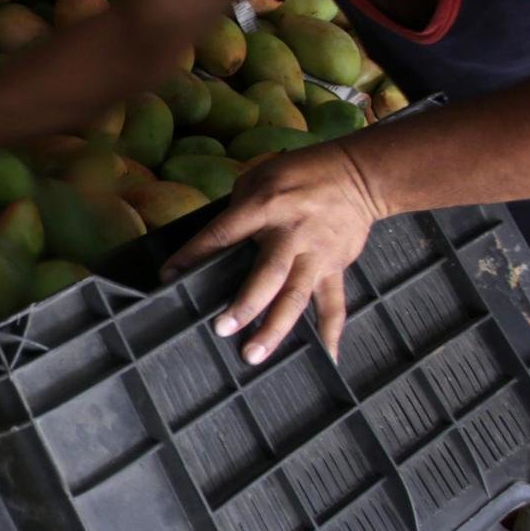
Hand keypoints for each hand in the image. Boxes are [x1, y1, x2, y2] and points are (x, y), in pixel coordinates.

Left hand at [162, 143, 385, 364]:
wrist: (359, 173)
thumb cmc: (301, 173)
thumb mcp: (260, 176)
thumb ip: (237, 210)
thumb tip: (215, 247)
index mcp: (265, 207)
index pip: (222, 234)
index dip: (194, 256)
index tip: (170, 278)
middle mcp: (291, 234)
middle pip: (267, 274)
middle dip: (245, 304)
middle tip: (222, 329)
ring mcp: (316, 254)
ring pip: (296, 295)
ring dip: (275, 327)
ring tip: (254, 354)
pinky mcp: (336, 267)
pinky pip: (334, 303)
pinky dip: (330, 331)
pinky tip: (325, 357)